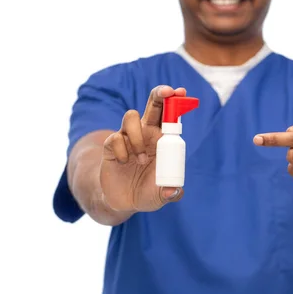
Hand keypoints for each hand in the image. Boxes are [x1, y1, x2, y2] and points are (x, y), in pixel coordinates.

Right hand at [100, 85, 185, 212]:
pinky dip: (122, 151)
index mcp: (162, 140)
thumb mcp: (161, 196)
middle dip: (159, 94)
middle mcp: (146, 133)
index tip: (180, 92)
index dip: (175, 102)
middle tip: (166, 92)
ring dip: (138, 137)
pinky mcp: (112, 145)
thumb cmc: (147, 192)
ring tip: (141, 159)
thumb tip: (175, 191)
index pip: (170, 116)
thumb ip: (170, 193)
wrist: (122, 201)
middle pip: (153, 105)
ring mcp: (128, 137)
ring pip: (131, 117)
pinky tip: (124, 163)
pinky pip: (116, 137)